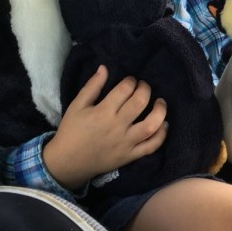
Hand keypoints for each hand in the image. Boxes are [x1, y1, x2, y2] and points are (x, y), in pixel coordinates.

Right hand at [43, 66, 167, 189]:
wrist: (68, 162)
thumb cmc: (71, 131)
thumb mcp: (76, 106)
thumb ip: (92, 86)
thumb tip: (104, 68)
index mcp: (102, 112)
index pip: (124, 90)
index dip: (131, 81)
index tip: (131, 81)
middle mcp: (117, 126)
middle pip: (140, 103)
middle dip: (145, 89)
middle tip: (144, 87)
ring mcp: (125, 143)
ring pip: (151, 125)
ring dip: (160, 111)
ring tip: (160, 103)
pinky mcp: (130, 156)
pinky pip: (151, 147)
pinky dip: (161, 136)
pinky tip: (163, 125)